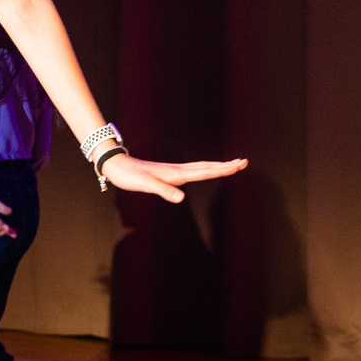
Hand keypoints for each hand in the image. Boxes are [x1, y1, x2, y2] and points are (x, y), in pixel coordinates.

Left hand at [96, 154, 247, 202]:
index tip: (238, 165)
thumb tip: (181, 198)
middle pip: (207, 167)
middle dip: (225, 166)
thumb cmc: (130, 176)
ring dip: (217, 166)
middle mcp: (178, 170)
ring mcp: (173, 171)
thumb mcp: (146, 185)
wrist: (117, 165)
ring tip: (230, 165)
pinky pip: (192, 170)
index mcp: (176, 174)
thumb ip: (163, 191)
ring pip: (201, 167)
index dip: (222, 169)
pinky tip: (204, 171)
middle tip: (243, 162)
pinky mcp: (168, 173)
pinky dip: (204, 169)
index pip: (204, 171)